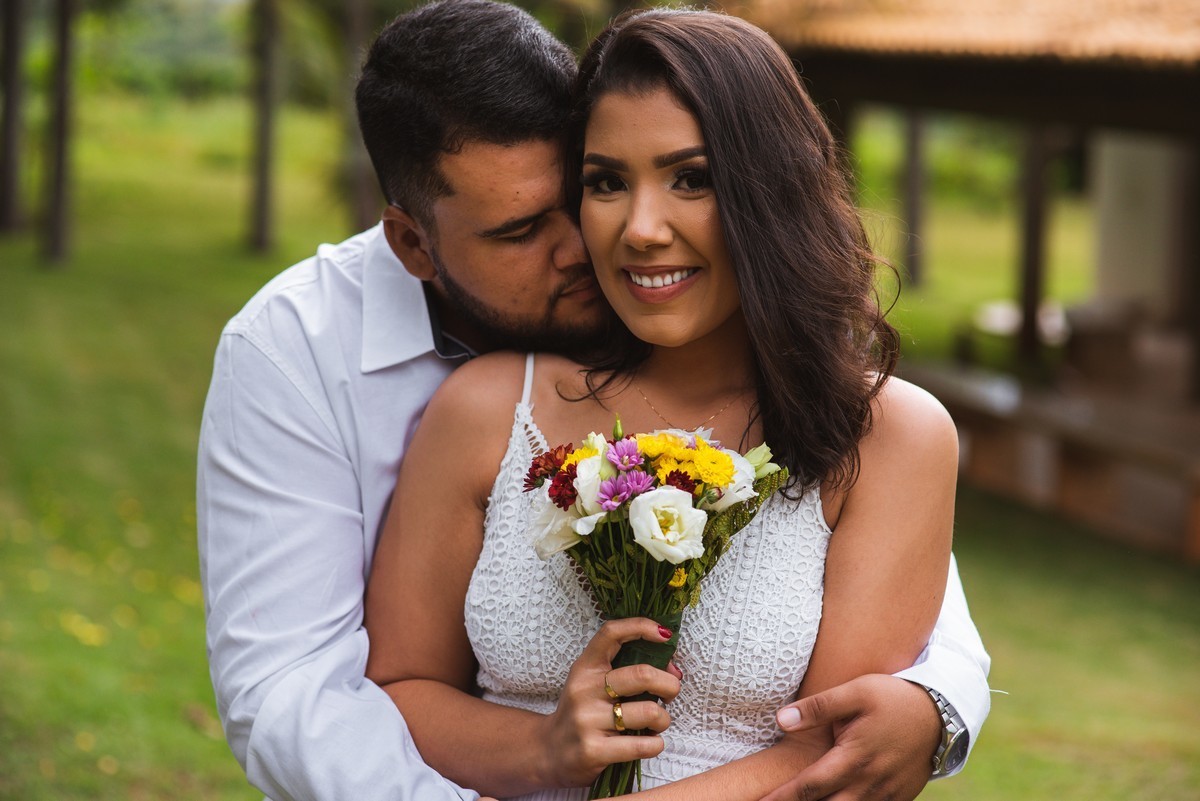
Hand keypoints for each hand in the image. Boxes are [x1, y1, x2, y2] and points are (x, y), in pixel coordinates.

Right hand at [536, 618, 682, 787]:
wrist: (550, 752)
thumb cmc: (585, 713)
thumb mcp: (595, 685)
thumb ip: (630, 673)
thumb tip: (674, 671)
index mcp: (585, 667)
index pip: (611, 633)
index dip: (641, 626)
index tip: (664, 635)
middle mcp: (584, 689)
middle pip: (642, 674)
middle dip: (670, 685)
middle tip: (670, 694)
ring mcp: (587, 720)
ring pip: (649, 712)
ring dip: (664, 719)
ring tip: (657, 724)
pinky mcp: (593, 750)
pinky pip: (643, 745)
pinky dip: (656, 744)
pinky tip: (650, 743)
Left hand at [762, 675, 940, 800]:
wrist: (942, 713)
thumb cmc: (893, 698)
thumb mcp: (856, 691)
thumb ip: (818, 707)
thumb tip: (781, 720)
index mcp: (853, 757)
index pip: (809, 786)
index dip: (782, 797)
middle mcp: (869, 783)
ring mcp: (886, 794)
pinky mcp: (899, 797)